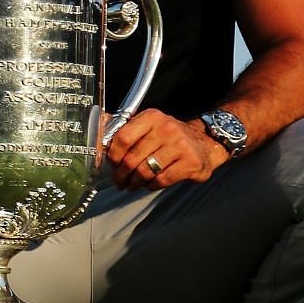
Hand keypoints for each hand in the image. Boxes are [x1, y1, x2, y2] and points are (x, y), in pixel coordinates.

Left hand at [104, 108, 229, 190]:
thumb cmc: (171, 137)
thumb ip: (125, 127)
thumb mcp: (150, 125)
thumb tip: (98, 122)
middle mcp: (167, 128)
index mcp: (153, 117)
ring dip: (134, 183)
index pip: (123, 137)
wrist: (206, 143)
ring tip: (132, 185)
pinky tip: (150, 183)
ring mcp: (180, 146)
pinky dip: (152, 185)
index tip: (112, 164)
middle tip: (119, 181)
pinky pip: (161, 180)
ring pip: (145, 172)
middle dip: (121, 175)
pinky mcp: (190, 163)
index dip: (113, 155)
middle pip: (132, 158)